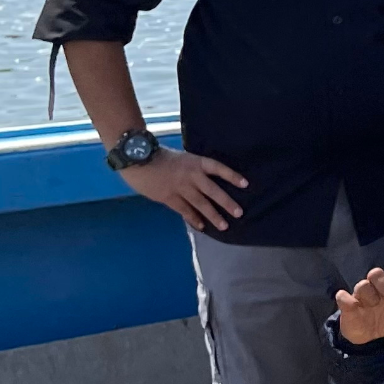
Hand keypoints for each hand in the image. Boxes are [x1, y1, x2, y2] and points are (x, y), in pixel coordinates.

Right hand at [123, 146, 247, 232]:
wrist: (137, 160)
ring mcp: (180, 187)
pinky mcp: (168, 197)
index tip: (245, 184)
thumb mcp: (182, 158)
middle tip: (239, 213)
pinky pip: (184, 210)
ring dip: (213, 215)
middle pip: (212, 190)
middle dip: (226, 202)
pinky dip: (193, 219)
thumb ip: (194, 169)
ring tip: (224, 226)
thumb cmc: (160, 156)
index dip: (232, 175)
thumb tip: (205, 182)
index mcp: (196, 162)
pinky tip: (201, 227)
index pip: (218, 168)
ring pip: (200, 203)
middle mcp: (191, 175)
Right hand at [335, 254, 383, 345]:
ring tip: (372, 308)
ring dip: (369, 297)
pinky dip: (348, 301)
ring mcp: (361, 295)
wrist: (367, 335)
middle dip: (383, 284)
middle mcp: (376, 287)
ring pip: (362, 284)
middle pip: (377, 271)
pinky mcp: (347, 304)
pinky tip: (355, 308)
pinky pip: (343, 296)